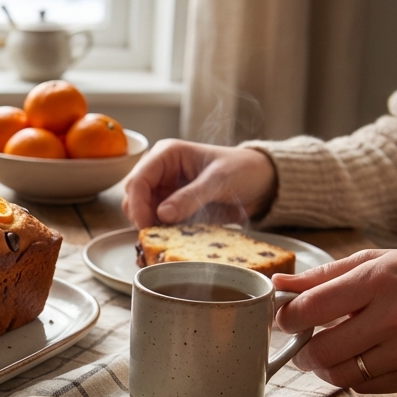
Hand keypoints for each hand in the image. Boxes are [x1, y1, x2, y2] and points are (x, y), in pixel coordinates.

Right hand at [121, 139, 278, 228]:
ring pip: (142, 213)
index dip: (138, 204)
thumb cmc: (243, 169)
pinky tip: (170, 242)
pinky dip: (161, 234)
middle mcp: (160, 172)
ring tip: (165, 240)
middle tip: (155, 237)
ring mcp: (165, 191)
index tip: (145, 226)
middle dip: (141, 217)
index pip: (138, 179)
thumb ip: (190, 196)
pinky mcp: (174, 209)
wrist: (262, 182)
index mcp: (167, 154)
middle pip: (134, 198)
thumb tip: (162, 215)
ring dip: (149, 228)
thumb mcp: (219, 180)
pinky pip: (158, 223)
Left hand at [274, 249, 396, 391]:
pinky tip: (359, 360)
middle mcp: (394, 316)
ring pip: (341, 375)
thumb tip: (280, 283)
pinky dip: (353, 377)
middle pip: (323, 350)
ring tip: (328, 354)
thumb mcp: (374, 262)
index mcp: (378, 280)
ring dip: (324, 369)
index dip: (288, 317)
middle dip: (302, 351)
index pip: (312, 307)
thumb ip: (324, 275)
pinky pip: (365, 387)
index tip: (285, 319)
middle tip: (303, 344)